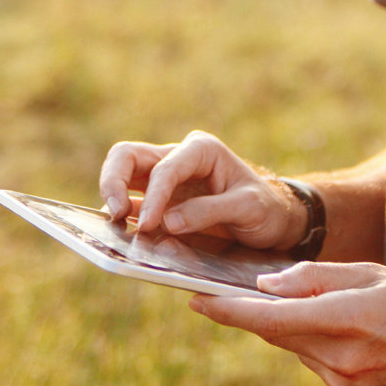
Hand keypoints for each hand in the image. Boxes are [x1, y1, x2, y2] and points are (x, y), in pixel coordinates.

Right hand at [98, 130, 304, 250]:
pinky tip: (120, 236)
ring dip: (113, 198)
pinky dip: (122, 217)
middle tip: (116, 214)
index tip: (150, 224)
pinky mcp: (159, 203)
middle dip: (114, 181)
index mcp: (201, 150)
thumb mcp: (248, 207)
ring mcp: (165, 180)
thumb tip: (167, 222)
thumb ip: (209, 211)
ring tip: (113, 225)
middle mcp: (178, 158)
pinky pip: (132, 204)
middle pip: (128, 156)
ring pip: (122, 175)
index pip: (165, 167)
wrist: (272, 220)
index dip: (154, 195)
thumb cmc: (264, 207)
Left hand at [189, 261, 385, 385]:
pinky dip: (318, 346)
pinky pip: (318, 367)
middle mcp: (344, 362)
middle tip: (244, 290)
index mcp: (349, 321)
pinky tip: (348, 332)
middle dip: (262, 312)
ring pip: (299, 351)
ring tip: (327, 307)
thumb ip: (318, 277)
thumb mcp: (373, 273)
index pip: (273, 319)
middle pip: (281, 335)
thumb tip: (267, 284)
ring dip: (298, 328)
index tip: (197, 299)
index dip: (230, 311)